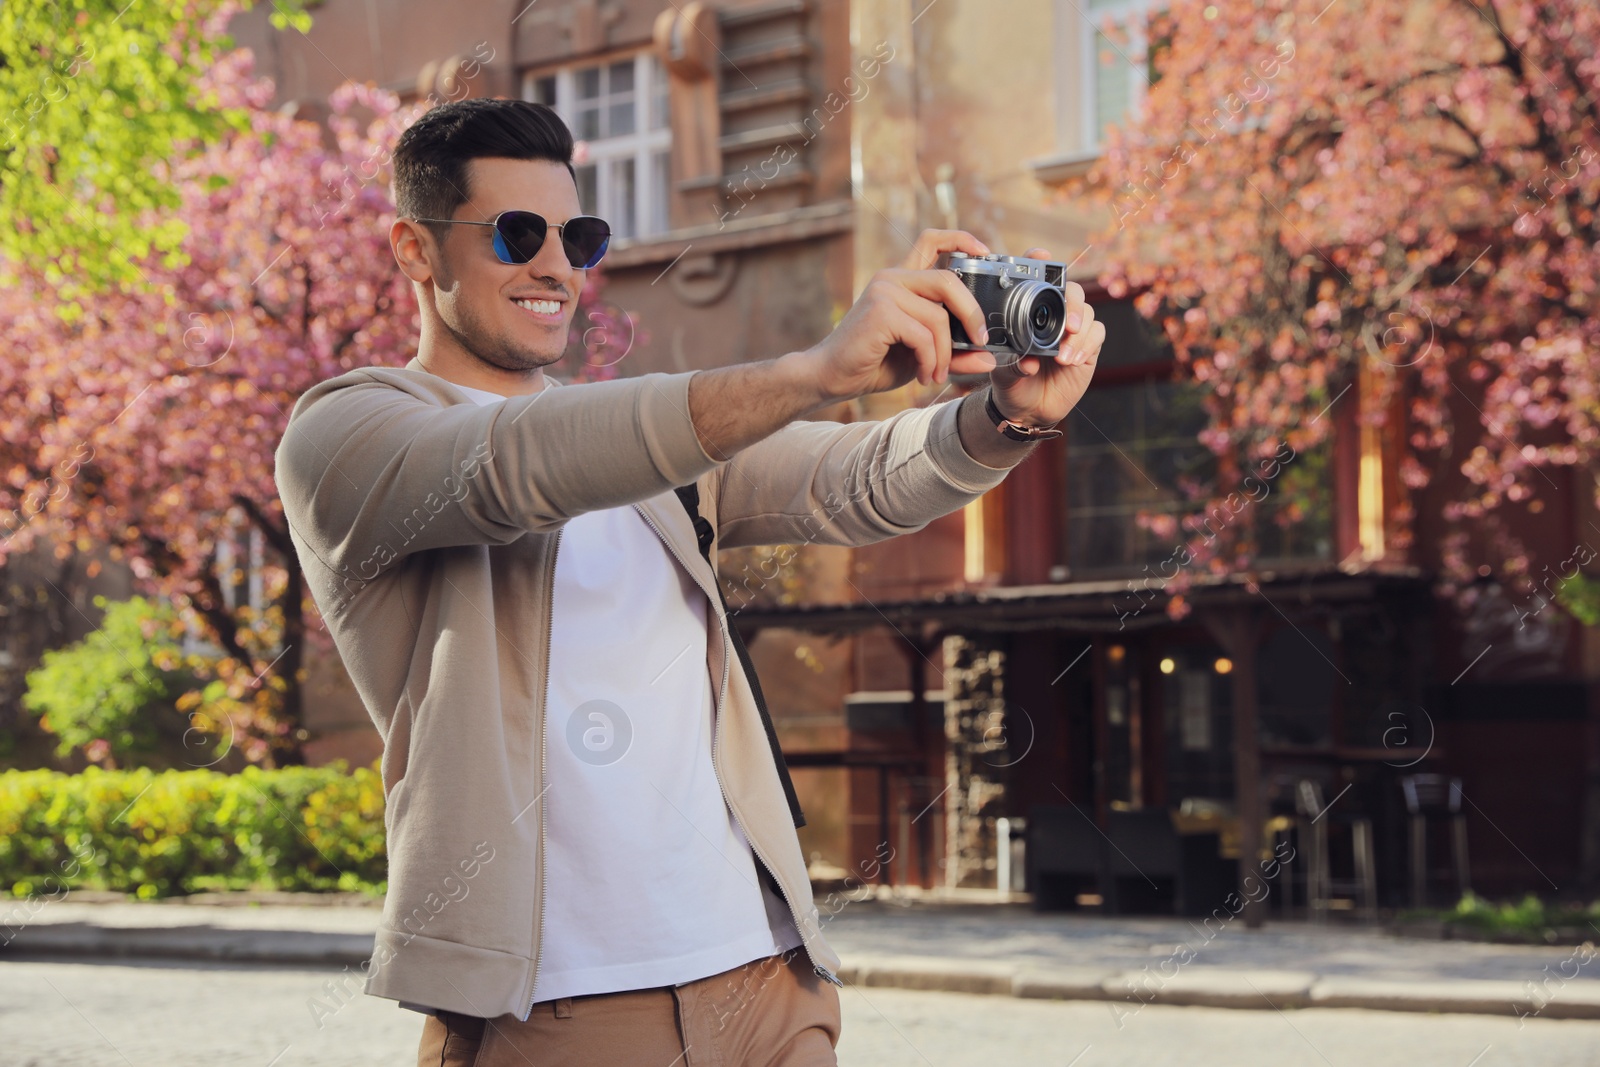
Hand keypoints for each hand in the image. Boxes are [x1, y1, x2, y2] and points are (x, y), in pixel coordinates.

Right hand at [797, 229, 1003, 402]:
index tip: (983, 251)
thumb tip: (990, 358)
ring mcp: (884, 291)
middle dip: (971, 313)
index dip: (961, 239)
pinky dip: (931, 360)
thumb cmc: (874, 363)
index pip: (931, 240)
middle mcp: (892, 278)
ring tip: (937, 374)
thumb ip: (954, 352)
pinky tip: (924, 375)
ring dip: (945, 353)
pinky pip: (923, 335)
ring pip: (938, 317)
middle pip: (948, 280)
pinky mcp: (880, 311)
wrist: (831, 377)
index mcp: (901, 280)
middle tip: (980, 341)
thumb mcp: (923, 355)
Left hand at [988, 247, 1102, 428]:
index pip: (1039, 279)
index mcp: (1029, 311)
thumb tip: (1029, 362)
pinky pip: (1097, 335)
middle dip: (1072, 304)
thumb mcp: (1002, 373)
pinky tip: (1072, 360)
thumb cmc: (1011, 383)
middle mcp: (1054, 315)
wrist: (1027, 409)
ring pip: (1087, 313)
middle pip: (1072, 291)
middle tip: (1068, 326)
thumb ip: (1013, 365)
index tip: (1041, 255)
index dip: (1041, 262)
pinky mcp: (1088, 347)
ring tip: (1063, 356)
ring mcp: (1073, 330)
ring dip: (1078, 333)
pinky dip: (1087, 345)